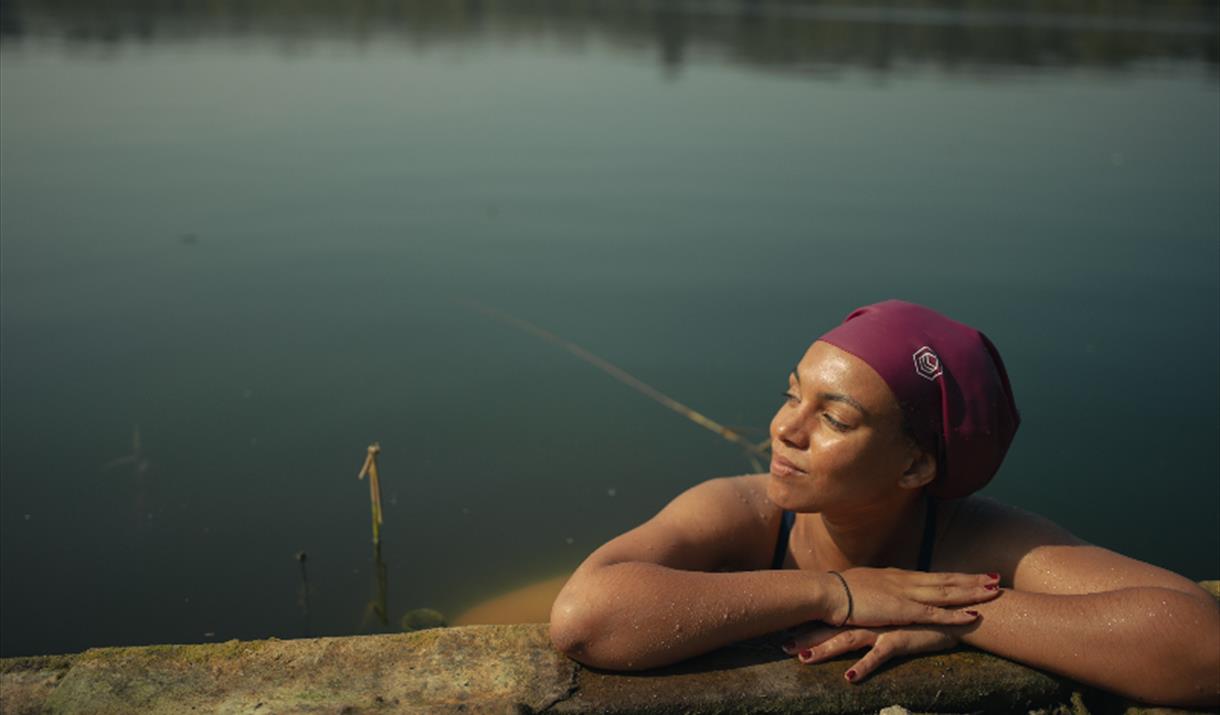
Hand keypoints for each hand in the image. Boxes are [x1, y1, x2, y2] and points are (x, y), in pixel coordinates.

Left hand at [782, 624, 962, 682]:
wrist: (954, 613)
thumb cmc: (922, 618)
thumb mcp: (893, 618)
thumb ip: (875, 620)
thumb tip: (856, 622)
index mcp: (866, 613)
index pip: (832, 619)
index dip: (810, 626)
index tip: (786, 631)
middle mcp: (870, 619)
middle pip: (833, 629)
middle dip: (808, 638)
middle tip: (783, 645)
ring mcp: (883, 629)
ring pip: (848, 640)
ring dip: (826, 649)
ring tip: (804, 658)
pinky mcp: (899, 640)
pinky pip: (878, 656)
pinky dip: (864, 667)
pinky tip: (850, 677)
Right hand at [821, 567, 999, 626]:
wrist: (828, 592)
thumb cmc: (839, 590)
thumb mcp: (864, 587)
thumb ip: (878, 590)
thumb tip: (881, 592)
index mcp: (898, 576)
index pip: (934, 576)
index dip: (956, 576)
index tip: (974, 575)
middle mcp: (907, 581)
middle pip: (947, 580)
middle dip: (972, 580)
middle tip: (995, 577)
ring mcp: (907, 594)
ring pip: (947, 593)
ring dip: (972, 592)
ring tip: (994, 590)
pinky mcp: (902, 611)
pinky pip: (935, 614)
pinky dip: (956, 615)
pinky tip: (973, 616)